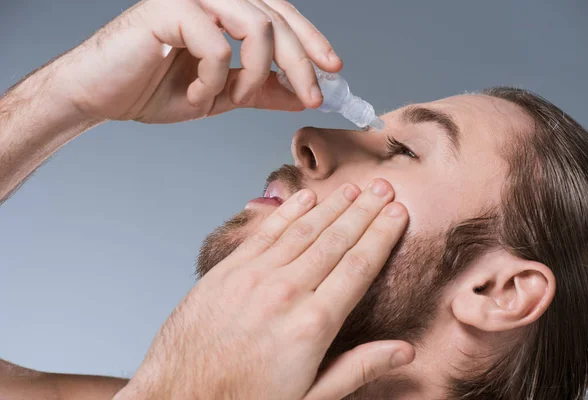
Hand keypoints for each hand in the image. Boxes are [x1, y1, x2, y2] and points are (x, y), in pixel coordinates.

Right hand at [58, 0, 341, 122]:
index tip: (333, 69)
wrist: (102, 96)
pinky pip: (217, 46)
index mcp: (226, 8)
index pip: (281, 13)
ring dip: (254, 74)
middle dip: (301, 62)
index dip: (312, 39)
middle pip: (277, 18)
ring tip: (233, 97)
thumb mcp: (223, 93)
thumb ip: (262, 89)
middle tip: (312, 96)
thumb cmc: (155, 88)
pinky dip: (214, 81)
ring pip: (256, 26)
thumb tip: (303, 94)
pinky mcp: (169, 9)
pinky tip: (196, 95)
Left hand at [115, 179, 413, 399]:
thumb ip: (358, 368)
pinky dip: (287, 213)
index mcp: (312, 325)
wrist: (180, 398)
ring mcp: (254, 277)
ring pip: (303, 231)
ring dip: (332, 206)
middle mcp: (286, 292)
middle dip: (364, 211)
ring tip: (353, 189)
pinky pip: (265, 234)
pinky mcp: (228, 272)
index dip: (382, 235)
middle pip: (336, 241)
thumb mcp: (311, 398)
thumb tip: (404, 351)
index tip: (398, 213)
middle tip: (383, 188)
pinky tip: (305, 199)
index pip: (359, 266)